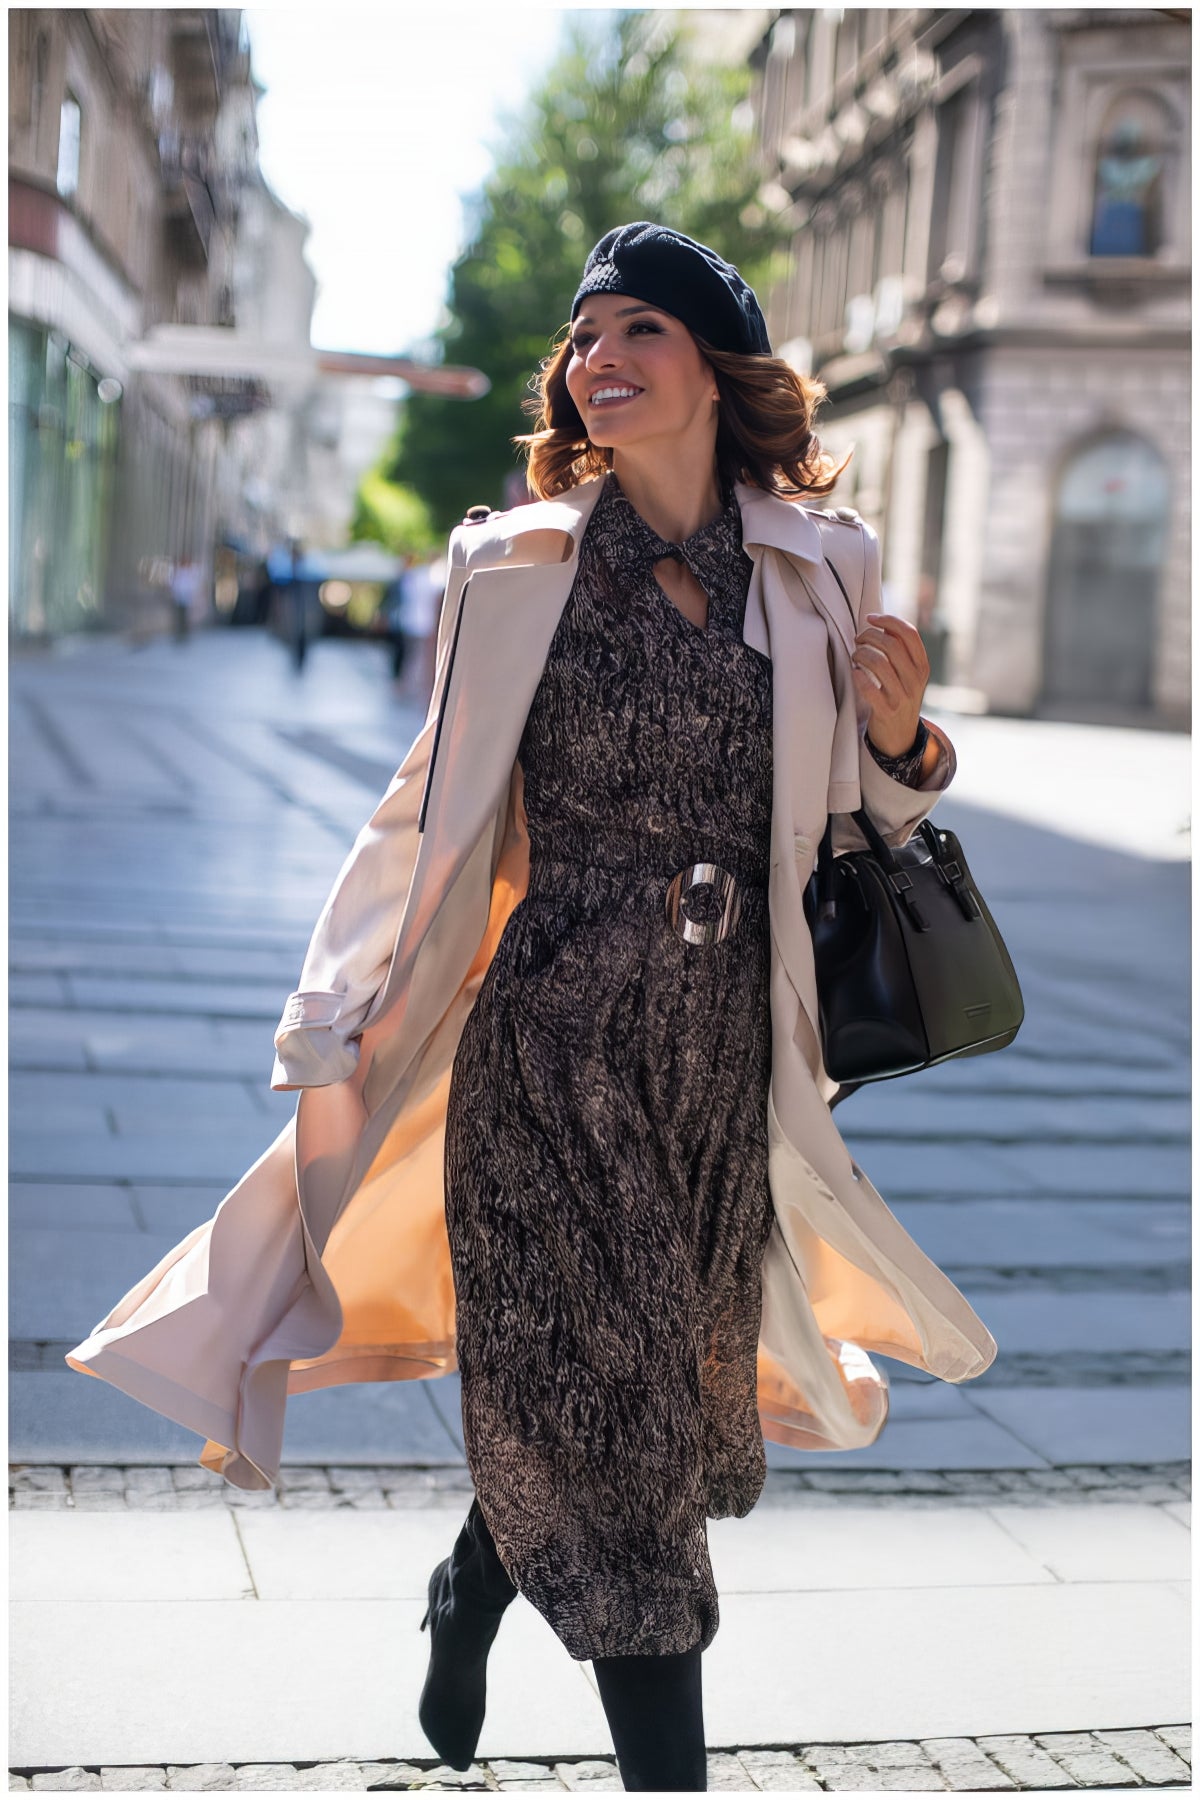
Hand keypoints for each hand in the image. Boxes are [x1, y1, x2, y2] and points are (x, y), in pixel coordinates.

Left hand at [851, 612, 929, 756]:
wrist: (901, 735)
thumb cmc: (900, 696)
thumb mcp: (909, 674)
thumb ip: (901, 651)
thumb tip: (882, 624)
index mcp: (922, 666)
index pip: (909, 633)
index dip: (889, 621)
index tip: (871, 618)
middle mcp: (915, 680)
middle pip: (891, 645)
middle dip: (869, 636)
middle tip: (858, 639)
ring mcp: (902, 696)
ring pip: (878, 663)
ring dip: (860, 654)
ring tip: (855, 656)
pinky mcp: (887, 711)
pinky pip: (868, 688)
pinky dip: (858, 676)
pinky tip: (854, 673)